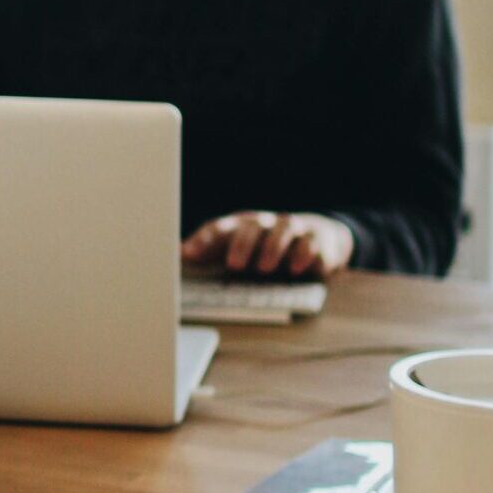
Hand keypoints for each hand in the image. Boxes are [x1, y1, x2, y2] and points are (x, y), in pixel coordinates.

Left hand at [181, 211, 354, 279]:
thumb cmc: (266, 246)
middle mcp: (265, 224)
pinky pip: (312, 242)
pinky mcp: (317, 238)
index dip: (203, 240)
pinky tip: (297, 268)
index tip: (187, 254)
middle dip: (242, 244)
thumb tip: (174, 254)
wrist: (317, 237)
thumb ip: (209, 252)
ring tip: (264, 268)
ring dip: (273, 247)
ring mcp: (292, 229)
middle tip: (234, 265)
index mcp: (241, 226)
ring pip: (283, 229)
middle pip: (252, 226)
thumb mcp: (237, 248)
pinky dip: (305, 254)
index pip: (219, 228)